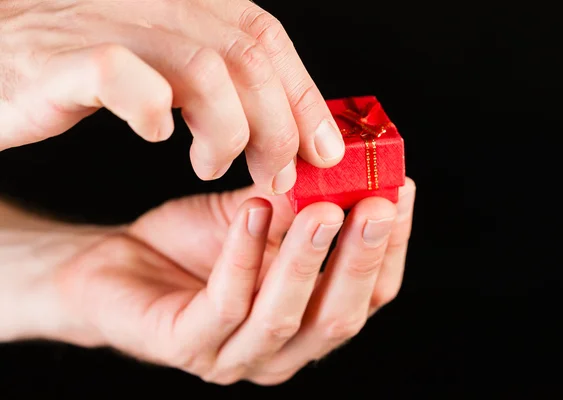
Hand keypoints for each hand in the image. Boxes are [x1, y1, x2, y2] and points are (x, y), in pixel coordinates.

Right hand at [0, 0, 345, 193]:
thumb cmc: (79, 71)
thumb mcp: (163, 68)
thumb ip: (221, 85)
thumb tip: (289, 132)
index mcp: (182, 4)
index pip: (265, 38)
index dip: (304, 94)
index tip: (325, 149)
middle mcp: (150, 4)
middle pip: (246, 56)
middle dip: (278, 124)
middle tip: (276, 174)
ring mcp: (102, 25)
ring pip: (200, 67)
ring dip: (226, 130)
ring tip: (213, 166)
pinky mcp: (56, 59)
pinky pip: (117, 74)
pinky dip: (149, 109)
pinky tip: (157, 135)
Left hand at [44, 179, 414, 384]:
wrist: (119, 263)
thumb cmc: (192, 244)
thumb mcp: (257, 216)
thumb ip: (298, 201)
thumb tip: (343, 163)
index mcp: (309, 319)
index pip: (369, 295)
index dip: (391, 247)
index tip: (401, 191)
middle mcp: (281, 349)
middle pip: (339, 317)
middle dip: (361, 259)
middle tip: (378, 205)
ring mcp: (235, 356)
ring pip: (285, 316)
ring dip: (308, 261)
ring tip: (323, 209)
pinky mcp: (188, 346)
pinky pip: (225, 303)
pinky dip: (244, 255)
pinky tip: (254, 210)